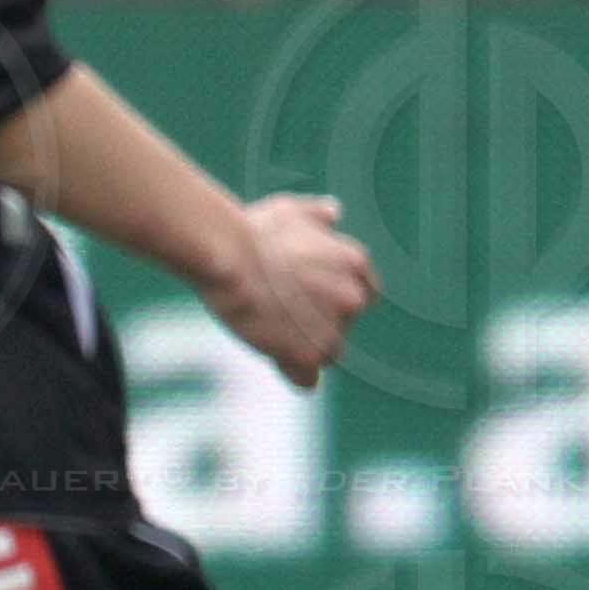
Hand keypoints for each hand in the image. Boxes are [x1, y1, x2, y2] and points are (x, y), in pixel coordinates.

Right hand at [203, 192, 375, 387]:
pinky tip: (271, 354)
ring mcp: (333, 328)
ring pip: (324, 353)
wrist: (227, 257)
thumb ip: (317, 215)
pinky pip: (306, 378)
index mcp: (355, 264)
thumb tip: (333, 211)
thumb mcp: (290, 211)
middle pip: (342, 325)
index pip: (361, 293)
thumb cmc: (252, 232)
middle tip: (279, 312)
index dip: (331, 298)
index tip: (305, 298)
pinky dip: (291, 371)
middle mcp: (353, 297)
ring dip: (303, 347)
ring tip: (267, 329)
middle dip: (317, 324)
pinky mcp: (308, 354)